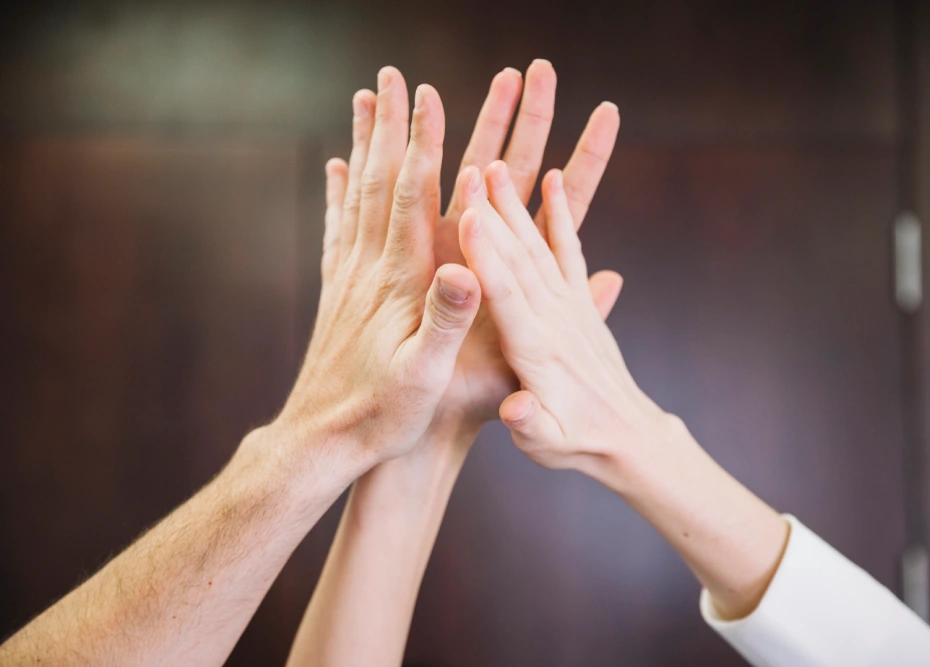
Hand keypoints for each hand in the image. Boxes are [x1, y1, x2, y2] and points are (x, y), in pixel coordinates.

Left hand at [271, 67, 480, 470]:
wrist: (319, 443)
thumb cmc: (382, 417)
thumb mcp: (426, 378)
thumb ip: (447, 321)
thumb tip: (467, 267)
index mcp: (398, 283)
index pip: (410, 198)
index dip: (421, 144)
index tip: (430, 94)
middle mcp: (368, 269)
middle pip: (378, 181)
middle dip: (389, 125)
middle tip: (393, 77)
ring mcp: (348, 279)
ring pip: (356, 195)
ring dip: (364, 144)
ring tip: (365, 101)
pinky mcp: (337, 294)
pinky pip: (338, 229)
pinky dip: (339, 192)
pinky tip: (336, 170)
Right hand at [457, 159, 669, 472]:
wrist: (627, 436)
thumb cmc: (575, 443)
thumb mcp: (546, 445)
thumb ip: (530, 424)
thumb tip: (515, 410)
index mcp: (537, 354)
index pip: (509, 299)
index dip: (488, 259)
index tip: (470, 219)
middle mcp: (556, 321)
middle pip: (522, 260)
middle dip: (497, 215)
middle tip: (473, 170)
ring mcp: (571, 307)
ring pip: (541, 247)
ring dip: (518, 205)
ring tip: (496, 164)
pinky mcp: (581, 301)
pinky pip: (570, 250)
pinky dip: (561, 213)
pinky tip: (553, 176)